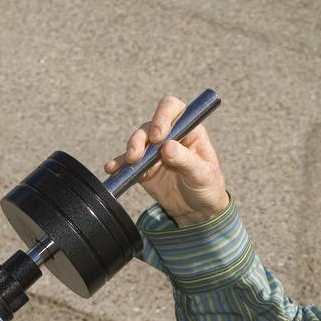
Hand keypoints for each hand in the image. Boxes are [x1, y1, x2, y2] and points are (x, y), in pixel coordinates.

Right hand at [103, 95, 227, 226]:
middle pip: (150, 126)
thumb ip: (187, 160)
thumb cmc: (208, 186)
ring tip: (131, 161)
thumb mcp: (203, 174)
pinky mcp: (143, 167)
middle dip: (142, 138)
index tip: (158, 136)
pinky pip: (128, 163)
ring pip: (138, 141)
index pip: (174, 110)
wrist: (197, 211)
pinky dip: (119, 165)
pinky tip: (112, 169)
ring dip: (131, 149)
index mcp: (190, 130)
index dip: (163, 117)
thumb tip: (167, 147)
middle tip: (138, 154)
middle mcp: (170, 136)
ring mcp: (155, 151)